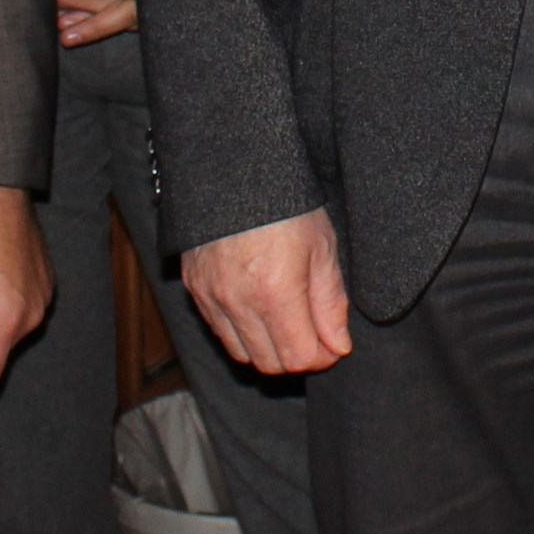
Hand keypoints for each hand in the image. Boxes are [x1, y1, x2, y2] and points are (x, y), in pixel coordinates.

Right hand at [185, 208, 352, 374]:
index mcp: (276, 290)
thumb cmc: (287, 204)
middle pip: (269, 364)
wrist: (236, 169)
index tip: (332, 343)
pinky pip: (219, 331)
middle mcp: (238, 301)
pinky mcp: (195, 289)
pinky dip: (242, 332)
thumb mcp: (322, 247)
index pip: (298, 358)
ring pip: (241, 354)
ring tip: (287, 320)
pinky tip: (259, 308)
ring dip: (268, 348)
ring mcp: (211, 296)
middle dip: (296, 356)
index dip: (321, 357)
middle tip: (312, 333)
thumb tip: (338, 346)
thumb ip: (331, 303)